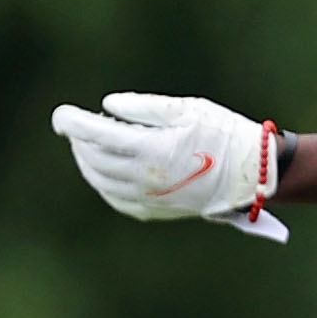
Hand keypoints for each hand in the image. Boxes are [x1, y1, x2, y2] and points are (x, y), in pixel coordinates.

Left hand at [52, 93, 287, 240]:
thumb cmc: (225, 134)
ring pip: (100, 180)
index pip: (93, 134)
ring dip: (87, 162)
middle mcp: (145, 177)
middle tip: (78, 126)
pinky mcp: (157, 210)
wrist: (255, 175)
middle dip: (79, 139)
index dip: (70, 122)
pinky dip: (104, 185)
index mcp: (150, 148)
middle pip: (92, 157)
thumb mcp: (186, 108)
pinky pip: (117, 199)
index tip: (61, 115)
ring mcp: (150, 197)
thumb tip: (108, 107)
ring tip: (88, 146)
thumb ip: (142, 107)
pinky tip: (106, 173)